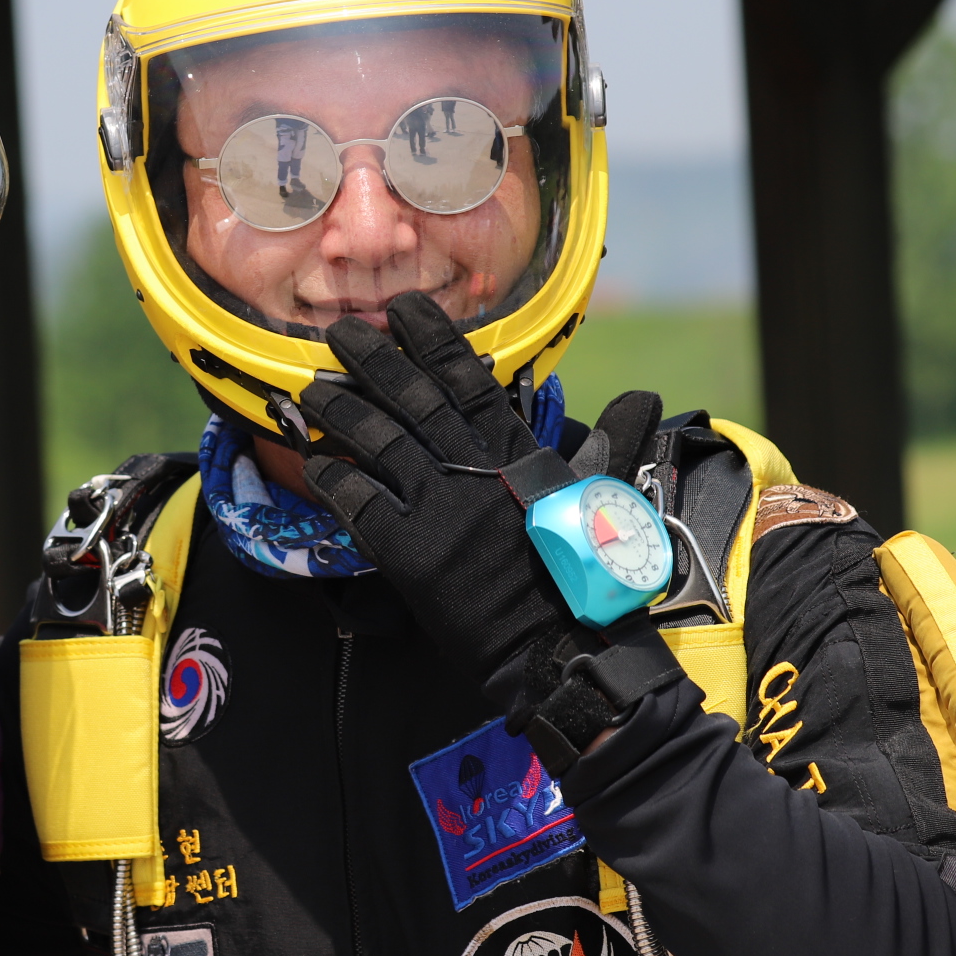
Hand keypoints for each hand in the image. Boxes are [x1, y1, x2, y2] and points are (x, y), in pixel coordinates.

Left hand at [297, 294, 647, 740]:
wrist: (567, 647)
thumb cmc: (591, 575)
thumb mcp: (605, 495)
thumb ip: (613, 440)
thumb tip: (643, 400)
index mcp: (517, 453)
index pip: (467, 379)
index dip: (433, 339)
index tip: (403, 308)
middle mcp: (474, 470)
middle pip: (413, 399)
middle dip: (373, 360)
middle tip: (339, 330)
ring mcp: (440, 509)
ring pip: (379, 443)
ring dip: (342, 411)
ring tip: (311, 387)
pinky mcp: (412, 554)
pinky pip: (361, 505)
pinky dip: (337, 479)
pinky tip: (316, 462)